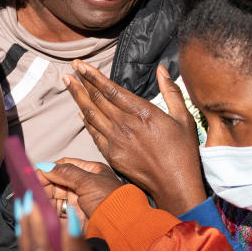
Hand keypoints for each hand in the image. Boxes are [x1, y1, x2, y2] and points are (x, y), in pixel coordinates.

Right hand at [39, 158, 122, 220]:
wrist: (120, 227)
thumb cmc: (110, 200)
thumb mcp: (87, 181)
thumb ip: (65, 173)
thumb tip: (45, 166)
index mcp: (90, 172)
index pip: (65, 166)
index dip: (50, 169)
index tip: (35, 173)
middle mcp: (84, 186)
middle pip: (58, 182)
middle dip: (44, 184)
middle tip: (32, 188)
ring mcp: (80, 202)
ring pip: (56, 197)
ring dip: (45, 198)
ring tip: (34, 199)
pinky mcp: (76, 217)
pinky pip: (58, 211)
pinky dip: (49, 210)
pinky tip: (41, 210)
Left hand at [64, 61, 205, 214]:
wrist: (174, 185)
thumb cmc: (183, 152)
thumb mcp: (183, 118)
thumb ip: (171, 91)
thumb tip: (162, 69)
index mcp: (143, 113)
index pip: (111, 90)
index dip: (93, 76)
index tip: (81, 65)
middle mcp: (126, 125)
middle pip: (97, 99)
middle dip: (81, 81)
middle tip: (70, 68)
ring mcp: (116, 141)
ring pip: (91, 114)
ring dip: (78, 97)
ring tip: (68, 83)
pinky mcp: (112, 155)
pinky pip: (94, 133)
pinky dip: (85, 121)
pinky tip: (80, 112)